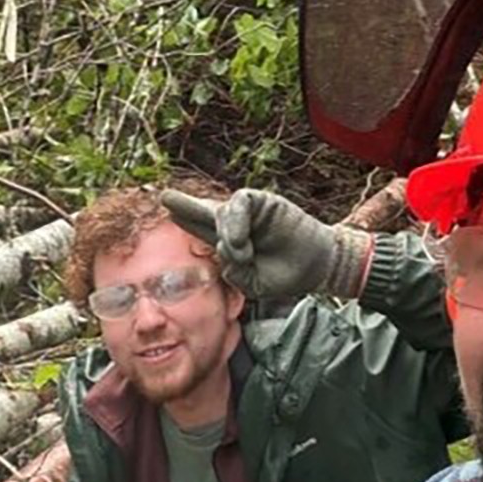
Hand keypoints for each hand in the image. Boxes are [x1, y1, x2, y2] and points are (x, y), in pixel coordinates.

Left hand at [162, 188, 371, 299]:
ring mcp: (249, 213)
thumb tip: (226, 251)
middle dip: (185, 205)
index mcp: (229, 242)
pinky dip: (237, 221)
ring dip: (226, 235)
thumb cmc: (284, 275)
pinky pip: (241, 202)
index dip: (186, 221)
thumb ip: (235, 272)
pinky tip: (241, 240)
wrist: (317, 267)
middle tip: (165, 198)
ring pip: (222, 214)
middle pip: (204, 212)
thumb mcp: (253, 283)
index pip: (201, 230)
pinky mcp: (264, 202)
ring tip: (240, 253)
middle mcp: (235, 224)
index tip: (168, 211)